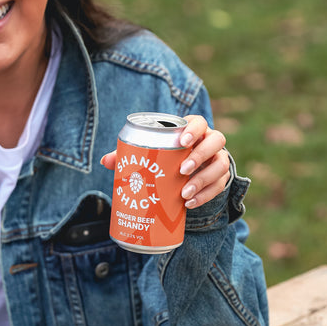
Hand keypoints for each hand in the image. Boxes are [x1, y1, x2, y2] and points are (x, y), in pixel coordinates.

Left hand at [100, 115, 229, 209]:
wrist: (188, 170)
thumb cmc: (166, 155)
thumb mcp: (152, 152)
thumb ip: (131, 154)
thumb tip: (105, 161)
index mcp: (193, 129)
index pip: (199, 121)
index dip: (194, 129)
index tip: (182, 141)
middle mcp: (210, 141)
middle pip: (215, 141)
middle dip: (199, 156)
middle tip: (181, 170)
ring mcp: (218, 159)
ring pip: (221, 164)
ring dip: (204, 179)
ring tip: (184, 193)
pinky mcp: (221, 178)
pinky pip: (220, 185)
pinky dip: (206, 196)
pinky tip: (190, 203)